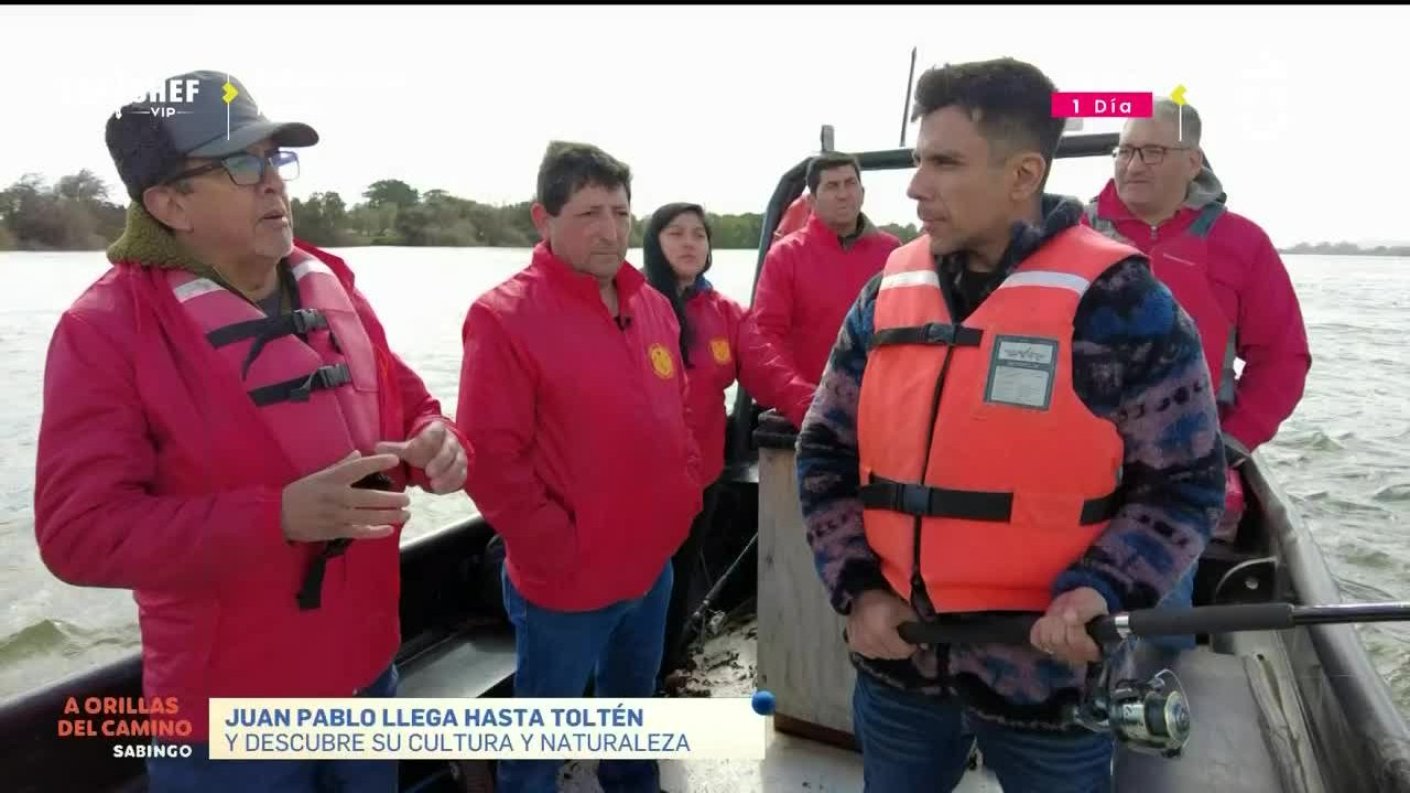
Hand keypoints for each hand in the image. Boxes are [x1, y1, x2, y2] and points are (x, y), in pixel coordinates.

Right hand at [281, 452, 409, 542]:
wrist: (278, 516)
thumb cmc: (300, 493)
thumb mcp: (318, 475)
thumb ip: (340, 465)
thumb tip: (358, 454)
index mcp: (332, 479)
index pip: (359, 468)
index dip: (378, 463)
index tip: (395, 460)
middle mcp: (337, 497)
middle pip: (370, 497)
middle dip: (392, 499)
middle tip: (407, 498)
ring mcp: (337, 516)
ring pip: (369, 516)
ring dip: (390, 516)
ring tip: (405, 514)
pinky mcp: (335, 531)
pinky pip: (359, 532)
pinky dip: (375, 532)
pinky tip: (389, 530)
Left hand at [375, 420, 466, 494]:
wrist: (436, 454)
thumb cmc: (420, 448)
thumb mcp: (408, 446)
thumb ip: (395, 448)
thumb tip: (377, 447)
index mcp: (437, 430)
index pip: (435, 432)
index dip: (427, 442)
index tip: (414, 453)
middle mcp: (451, 441)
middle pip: (449, 449)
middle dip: (440, 461)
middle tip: (429, 473)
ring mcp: (459, 455)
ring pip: (458, 463)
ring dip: (448, 475)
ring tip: (434, 486)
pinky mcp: (462, 469)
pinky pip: (462, 476)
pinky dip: (452, 484)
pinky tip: (440, 491)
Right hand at [846, 589, 917, 659]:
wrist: (862, 596)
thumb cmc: (885, 602)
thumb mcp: (905, 610)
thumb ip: (916, 626)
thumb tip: (924, 645)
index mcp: (883, 632)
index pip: (903, 651)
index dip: (910, 647)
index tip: (910, 640)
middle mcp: (870, 641)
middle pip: (893, 655)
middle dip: (899, 648)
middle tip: (899, 637)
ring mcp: (861, 644)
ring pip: (882, 656)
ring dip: (887, 650)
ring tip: (888, 637)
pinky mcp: (855, 645)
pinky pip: (871, 654)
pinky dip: (876, 649)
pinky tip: (876, 639)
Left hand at [1029, 587, 1108, 665]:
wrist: (1076, 604)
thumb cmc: (1088, 605)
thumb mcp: (1092, 601)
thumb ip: (1084, 609)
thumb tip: (1069, 617)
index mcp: (1094, 648)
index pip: (1076, 642)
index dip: (1072, 625)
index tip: (1072, 612)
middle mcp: (1077, 657)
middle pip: (1058, 641)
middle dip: (1059, 622)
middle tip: (1064, 612)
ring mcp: (1061, 655)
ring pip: (1047, 641)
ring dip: (1049, 623)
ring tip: (1057, 616)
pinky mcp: (1048, 649)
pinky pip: (1037, 640)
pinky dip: (1040, 628)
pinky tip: (1049, 622)